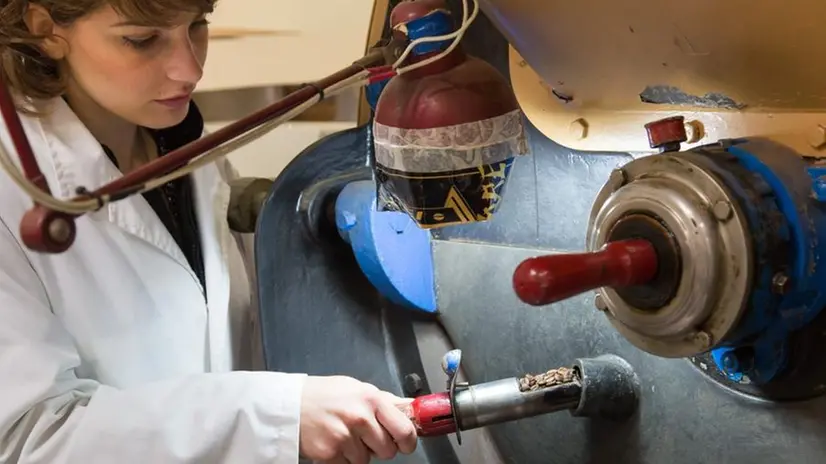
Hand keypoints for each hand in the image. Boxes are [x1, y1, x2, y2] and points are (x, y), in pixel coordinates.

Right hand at [299, 375, 417, 462]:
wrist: (290, 405)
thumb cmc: (325, 395)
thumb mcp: (358, 388)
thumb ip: (385, 401)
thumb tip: (411, 408)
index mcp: (371, 399)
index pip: (404, 429)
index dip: (408, 441)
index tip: (405, 444)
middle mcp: (360, 417)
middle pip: (387, 450)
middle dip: (379, 447)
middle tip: (364, 435)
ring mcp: (344, 437)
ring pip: (366, 460)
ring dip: (358, 452)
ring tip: (343, 434)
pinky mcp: (330, 453)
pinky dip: (342, 458)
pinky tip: (333, 442)